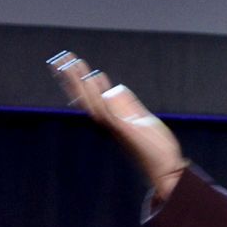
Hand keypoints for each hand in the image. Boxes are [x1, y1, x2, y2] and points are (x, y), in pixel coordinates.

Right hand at [48, 51, 188, 198]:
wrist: (166, 168)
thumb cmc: (155, 148)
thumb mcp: (141, 119)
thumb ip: (127, 105)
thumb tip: (113, 89)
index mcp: (112, 119)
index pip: (90, 96)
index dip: (79, 80)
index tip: (71, 62)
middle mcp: (109, 122)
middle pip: (84, 97)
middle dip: (71, 78)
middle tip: (60, 58)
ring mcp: (114, 125)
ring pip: (91, 100)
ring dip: (80, 81)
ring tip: (71, 62)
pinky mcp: (124, 129)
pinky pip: (106, 109)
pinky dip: (98, 93)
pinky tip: (92, 78)